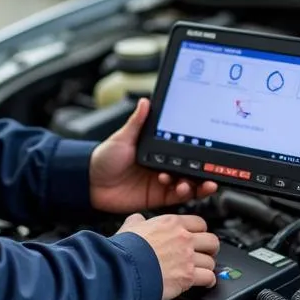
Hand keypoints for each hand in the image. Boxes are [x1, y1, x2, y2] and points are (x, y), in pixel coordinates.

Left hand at [89, 98, 217, 213]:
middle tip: (209, 170)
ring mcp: (162, 182)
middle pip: (191, 168)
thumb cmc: (104, 158)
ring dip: (196, 183)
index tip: (208, 150)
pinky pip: (177, 197)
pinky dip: (185, 194)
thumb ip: (137, 122)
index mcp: (158, 150)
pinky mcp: (158, 197)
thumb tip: (145, 102)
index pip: (184, 150)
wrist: (90, 183)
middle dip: (203, 170)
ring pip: (188, 183)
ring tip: (194, 181)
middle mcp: (164, 165)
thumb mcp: (122, 137)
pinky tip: (183, 189)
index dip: (197, 152)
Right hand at [119, 212, 219, 299]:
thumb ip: (138, 221)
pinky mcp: (188, 276)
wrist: (125, 270)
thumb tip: (138, 220)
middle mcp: (183, 238)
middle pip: (211, 241)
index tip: (197, 238)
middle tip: (205, 254)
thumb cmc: (125, 250)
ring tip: (202, 271)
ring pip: (211, 261)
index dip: (199, 232)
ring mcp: (187, 257)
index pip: (199, 223)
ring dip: (207, 267)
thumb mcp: (130, 227)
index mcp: (171, 223)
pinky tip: (204, 283)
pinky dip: (208, 281)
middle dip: (209, 249)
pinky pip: (209, 278)